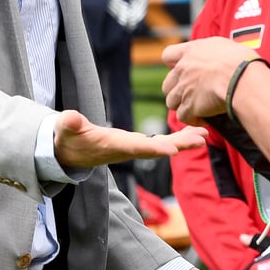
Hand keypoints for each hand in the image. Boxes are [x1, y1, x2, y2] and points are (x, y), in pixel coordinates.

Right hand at [53, 109, 205, 168]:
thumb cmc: (66, 139)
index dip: (155, 149)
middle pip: (157, 148)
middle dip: (179, 144)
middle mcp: (127, 148)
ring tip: (204, 135)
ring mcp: (133, 146)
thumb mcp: (64, 130)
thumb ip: (68, 124)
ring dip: (183, 141)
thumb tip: (69, 118)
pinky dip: (176, 137)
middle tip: (202, 140)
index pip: (136, 148)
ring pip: (162, 145)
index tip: (174, 151)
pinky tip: (192, 132)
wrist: (68, 151)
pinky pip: (160, 141)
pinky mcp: (135, 142)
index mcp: (113, 146)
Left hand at [162, 37, 256, 124]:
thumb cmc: (240, 61)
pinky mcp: (189, 106)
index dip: (173, 64)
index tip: (184, 70)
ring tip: (198, 108)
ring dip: (183, 106)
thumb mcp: (223, 45)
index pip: (168, 55)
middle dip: (177, 90)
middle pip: (167, 84)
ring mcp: (184, 89)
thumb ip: (210, 51)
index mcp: (190, 52)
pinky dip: (192, 120)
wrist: (242, 79)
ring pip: (171, 102)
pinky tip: (204, 119)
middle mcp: (183, 69)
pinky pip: (182, 117)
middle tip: (193, 94)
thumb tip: (214, 56)